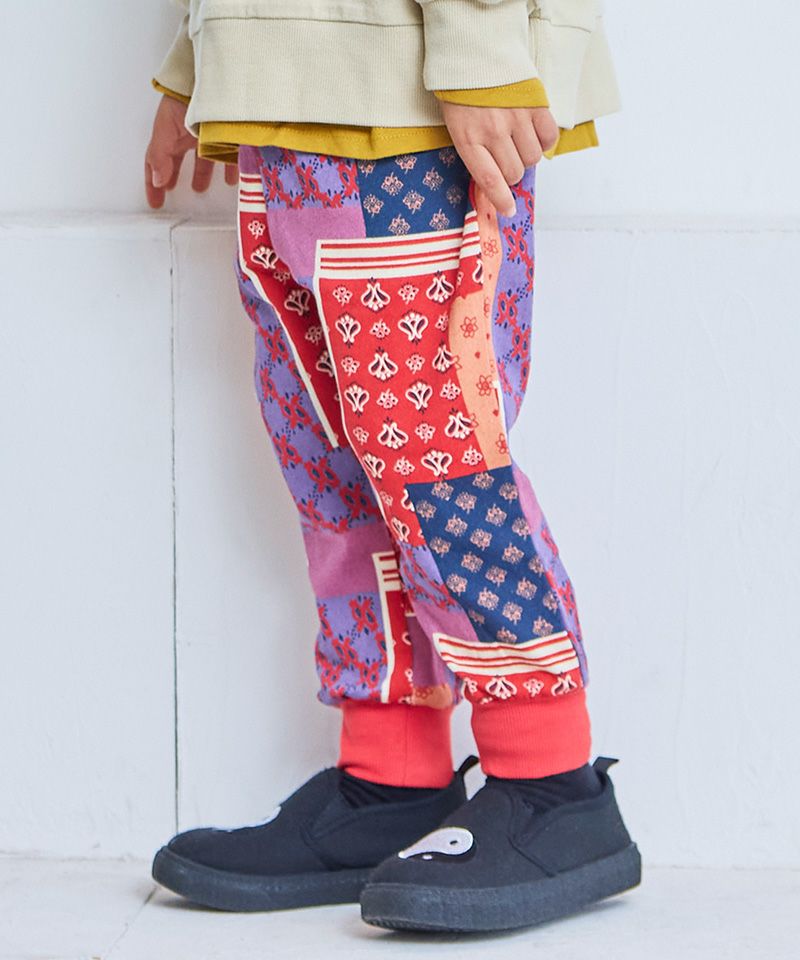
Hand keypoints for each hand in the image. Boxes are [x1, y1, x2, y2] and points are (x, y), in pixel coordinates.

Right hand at [145, 95, 236, 208]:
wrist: (213, 78)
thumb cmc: (185, 98)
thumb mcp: (167, 128)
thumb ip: (161, 155)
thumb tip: (158, 181)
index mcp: (170, 133)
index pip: (156, 162)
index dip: (153, 183)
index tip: (154, 203)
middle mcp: (187, 134)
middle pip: (178, 159)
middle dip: (174, 175)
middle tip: (171, 192)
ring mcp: (208, 134)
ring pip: (204, 158)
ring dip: (203, 173)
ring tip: (202, 188)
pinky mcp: (230, 136)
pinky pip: (231, 155)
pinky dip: (231, 168)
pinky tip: (234, 179)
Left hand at [439, 102, 558, 216]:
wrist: (473, 51)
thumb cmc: (461, 92)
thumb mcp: (457, 126)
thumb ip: (474, 152)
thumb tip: (495, 182)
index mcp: (469, 138)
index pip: (490, 180)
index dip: (501, 200)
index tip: (508, 210)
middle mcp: (493, 131)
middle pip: (514, 172)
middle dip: (511, 173)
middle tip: (506, 159)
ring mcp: (516, 117)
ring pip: (532, 158)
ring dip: (527, 156)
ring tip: (517, 142)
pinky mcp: (535, 104)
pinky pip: (548, 137)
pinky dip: (544, 140)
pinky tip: (533, 132)